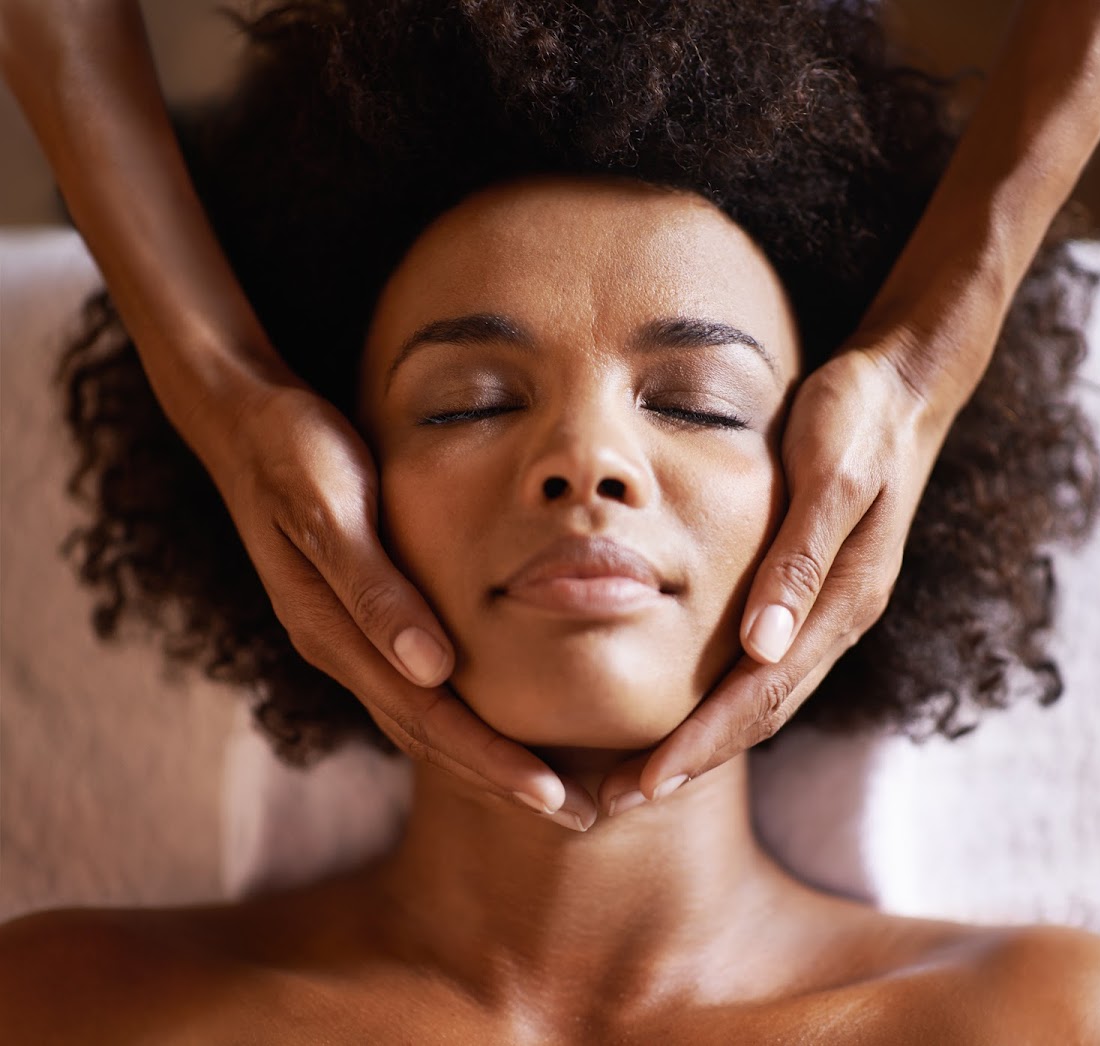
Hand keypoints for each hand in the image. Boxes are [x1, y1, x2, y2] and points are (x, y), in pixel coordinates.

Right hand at [201, 378, 594, 828]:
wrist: (243, 419)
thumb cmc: (293, 451)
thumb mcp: (329, 506)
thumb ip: (374, 588)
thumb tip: (431, 670)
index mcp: (335, 632)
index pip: (428, 719)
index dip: (491, 762)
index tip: (553, 798)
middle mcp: (341, 648)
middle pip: (429, 736)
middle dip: (502, 780)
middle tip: (581, 816)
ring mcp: (347, 637)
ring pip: (424, 718)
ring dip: (486, 758)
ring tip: (553, 789)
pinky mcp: (359, 616)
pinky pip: (416, 685)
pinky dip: (464, 715)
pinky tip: (497, 722)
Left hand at [598, 345, 953, 812]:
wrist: (902, 384)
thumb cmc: (857, 417)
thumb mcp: (830, 474)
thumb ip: (801, 559)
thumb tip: (762, 647)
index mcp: (844, 601)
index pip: (764, 694)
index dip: (703, 743)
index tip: (645, 783)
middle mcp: (838, 619)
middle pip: (761, 713)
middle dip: (692, 759)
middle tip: (619, 800)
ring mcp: (829, 610)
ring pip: (764, 696)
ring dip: (705, 740)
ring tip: (640, 772)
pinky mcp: (815, 591)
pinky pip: (766, 664)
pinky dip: (722, 698)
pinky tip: (685, 705)